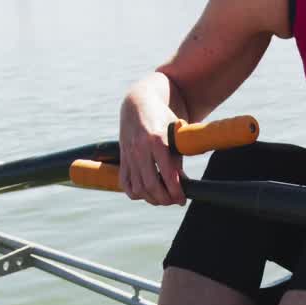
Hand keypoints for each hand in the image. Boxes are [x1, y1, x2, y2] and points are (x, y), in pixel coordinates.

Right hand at [118, 87, 186, 205]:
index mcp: (157, 140)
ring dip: (151, 198)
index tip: (182, 199)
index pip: (168, 175)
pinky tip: (146, 192)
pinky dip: (135, 193)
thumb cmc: (163, 118)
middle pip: (151, 186)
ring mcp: (129, 154)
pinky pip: (125, 183)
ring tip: (163, 198)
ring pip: (138, 188)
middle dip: (165, 199)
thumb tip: (182, 183)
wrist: (139, 103)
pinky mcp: (122, 158)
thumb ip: (178, 157)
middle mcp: (140, 149)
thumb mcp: (176, 133)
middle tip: (174, 201)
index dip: (176, 192)